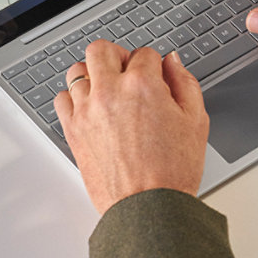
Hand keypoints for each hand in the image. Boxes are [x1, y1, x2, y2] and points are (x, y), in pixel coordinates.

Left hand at [53, 41, 209, 215]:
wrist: (148, 208)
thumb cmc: (172, 171)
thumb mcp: (196, 120)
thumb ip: (185, 83)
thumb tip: (173, 63)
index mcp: (142, 85)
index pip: (144, 53)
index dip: (154, 64)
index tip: (156, 76)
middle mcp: (110, 92)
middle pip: (102, 49)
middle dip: (118, 56)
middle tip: (128, 71)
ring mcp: (87, 111)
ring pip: (77, 70)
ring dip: (93, 74)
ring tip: (107, 89)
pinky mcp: (72, 130)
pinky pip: (61, 99)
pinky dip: (74, 98)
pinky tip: (91, 108)